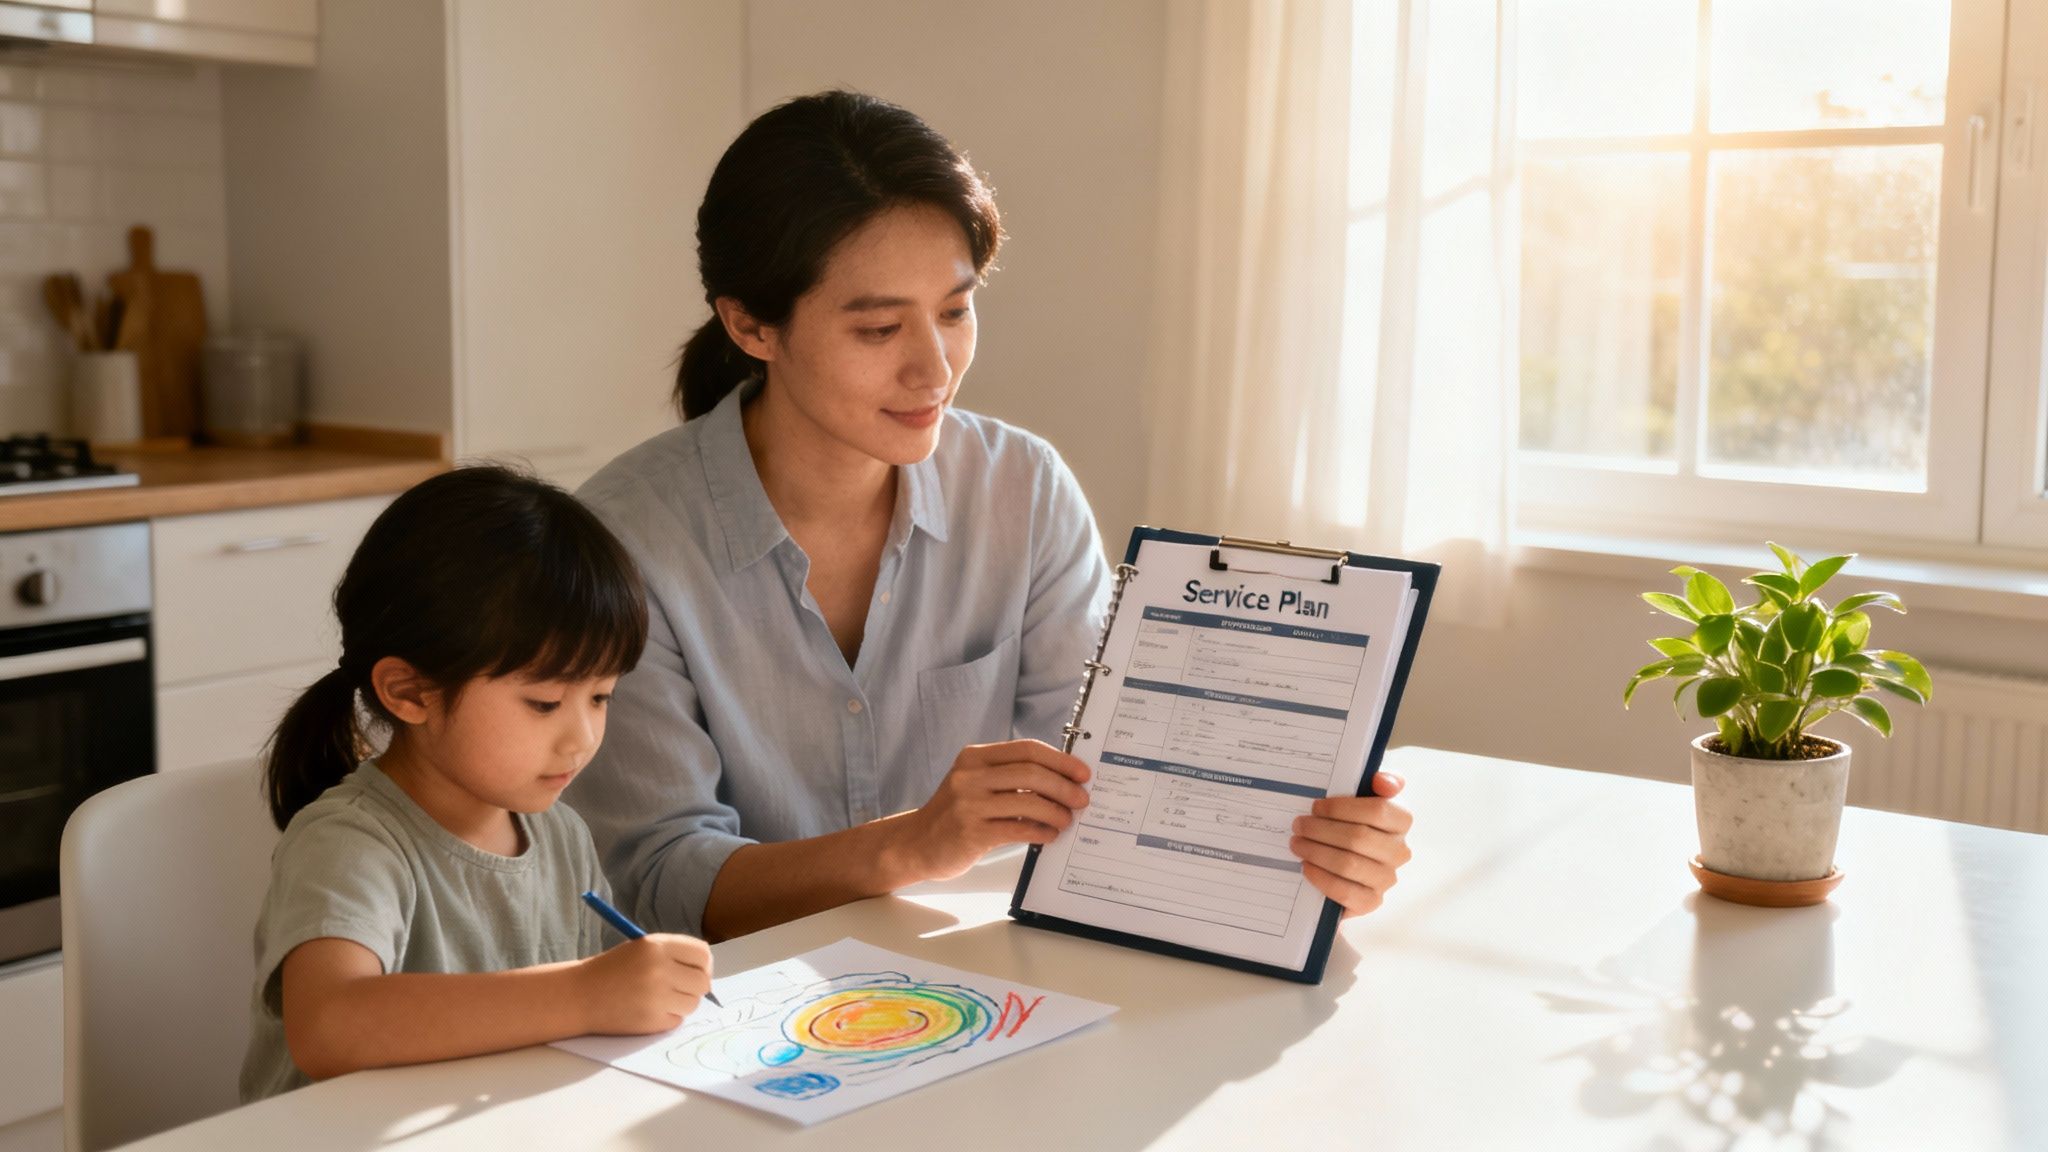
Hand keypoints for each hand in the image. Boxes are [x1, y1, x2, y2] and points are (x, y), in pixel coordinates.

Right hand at [574, 934, 712, 1033]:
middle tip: (681, 988)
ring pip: (692, 1003)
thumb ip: (673, 954)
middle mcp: (659, 969)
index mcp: (656, 946)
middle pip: (703, 981)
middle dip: (695, 986)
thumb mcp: (641, 949)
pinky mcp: (652, 1021)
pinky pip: (677, 1020)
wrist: (579, 995)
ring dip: (682, 1003)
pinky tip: (648, 1010)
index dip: (703, 964)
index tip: (696, 970)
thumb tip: (706, 970)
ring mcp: (656, 997)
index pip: (702, 954)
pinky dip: (668, 1018)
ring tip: (660, 999)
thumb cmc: (612, 970)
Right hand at [898, 739, 1090, 879]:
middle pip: (1031, 773)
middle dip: (1063, 787)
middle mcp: (970, 776)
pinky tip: (1049, 835)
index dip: (1060, 760)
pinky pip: (1018, 829)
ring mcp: (969, 804)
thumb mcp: (975, 783)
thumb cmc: (954, 814)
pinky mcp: (971, 832)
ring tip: (1067, 820)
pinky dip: (1041, 831)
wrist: (916, 843)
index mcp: (975, 757)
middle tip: (1081, 799)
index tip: (1081, 773)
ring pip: (1028, 801)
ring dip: (1056, 812)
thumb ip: (1008, 777)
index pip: (1026, 749)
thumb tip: (1061, 781)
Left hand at [1290, 770, 1413, 917]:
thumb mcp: (1364, 796)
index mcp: (1401, 820)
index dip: (1342, 808)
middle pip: (1358, 838)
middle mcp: (1399, 851)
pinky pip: (1345, 892)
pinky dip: (1322, 878)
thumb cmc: (1352, 821)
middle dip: (1321, 830)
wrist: (1344, 861)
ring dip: (1317, 852)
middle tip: (1298, 825)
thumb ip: (1379, 782)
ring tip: (1296, 844)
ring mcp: (1387, 878)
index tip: (1316, 806)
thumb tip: (1382, 781)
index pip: (1378, 810)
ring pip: (1349, 864)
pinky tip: (1306, 867)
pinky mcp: (1371, 901)